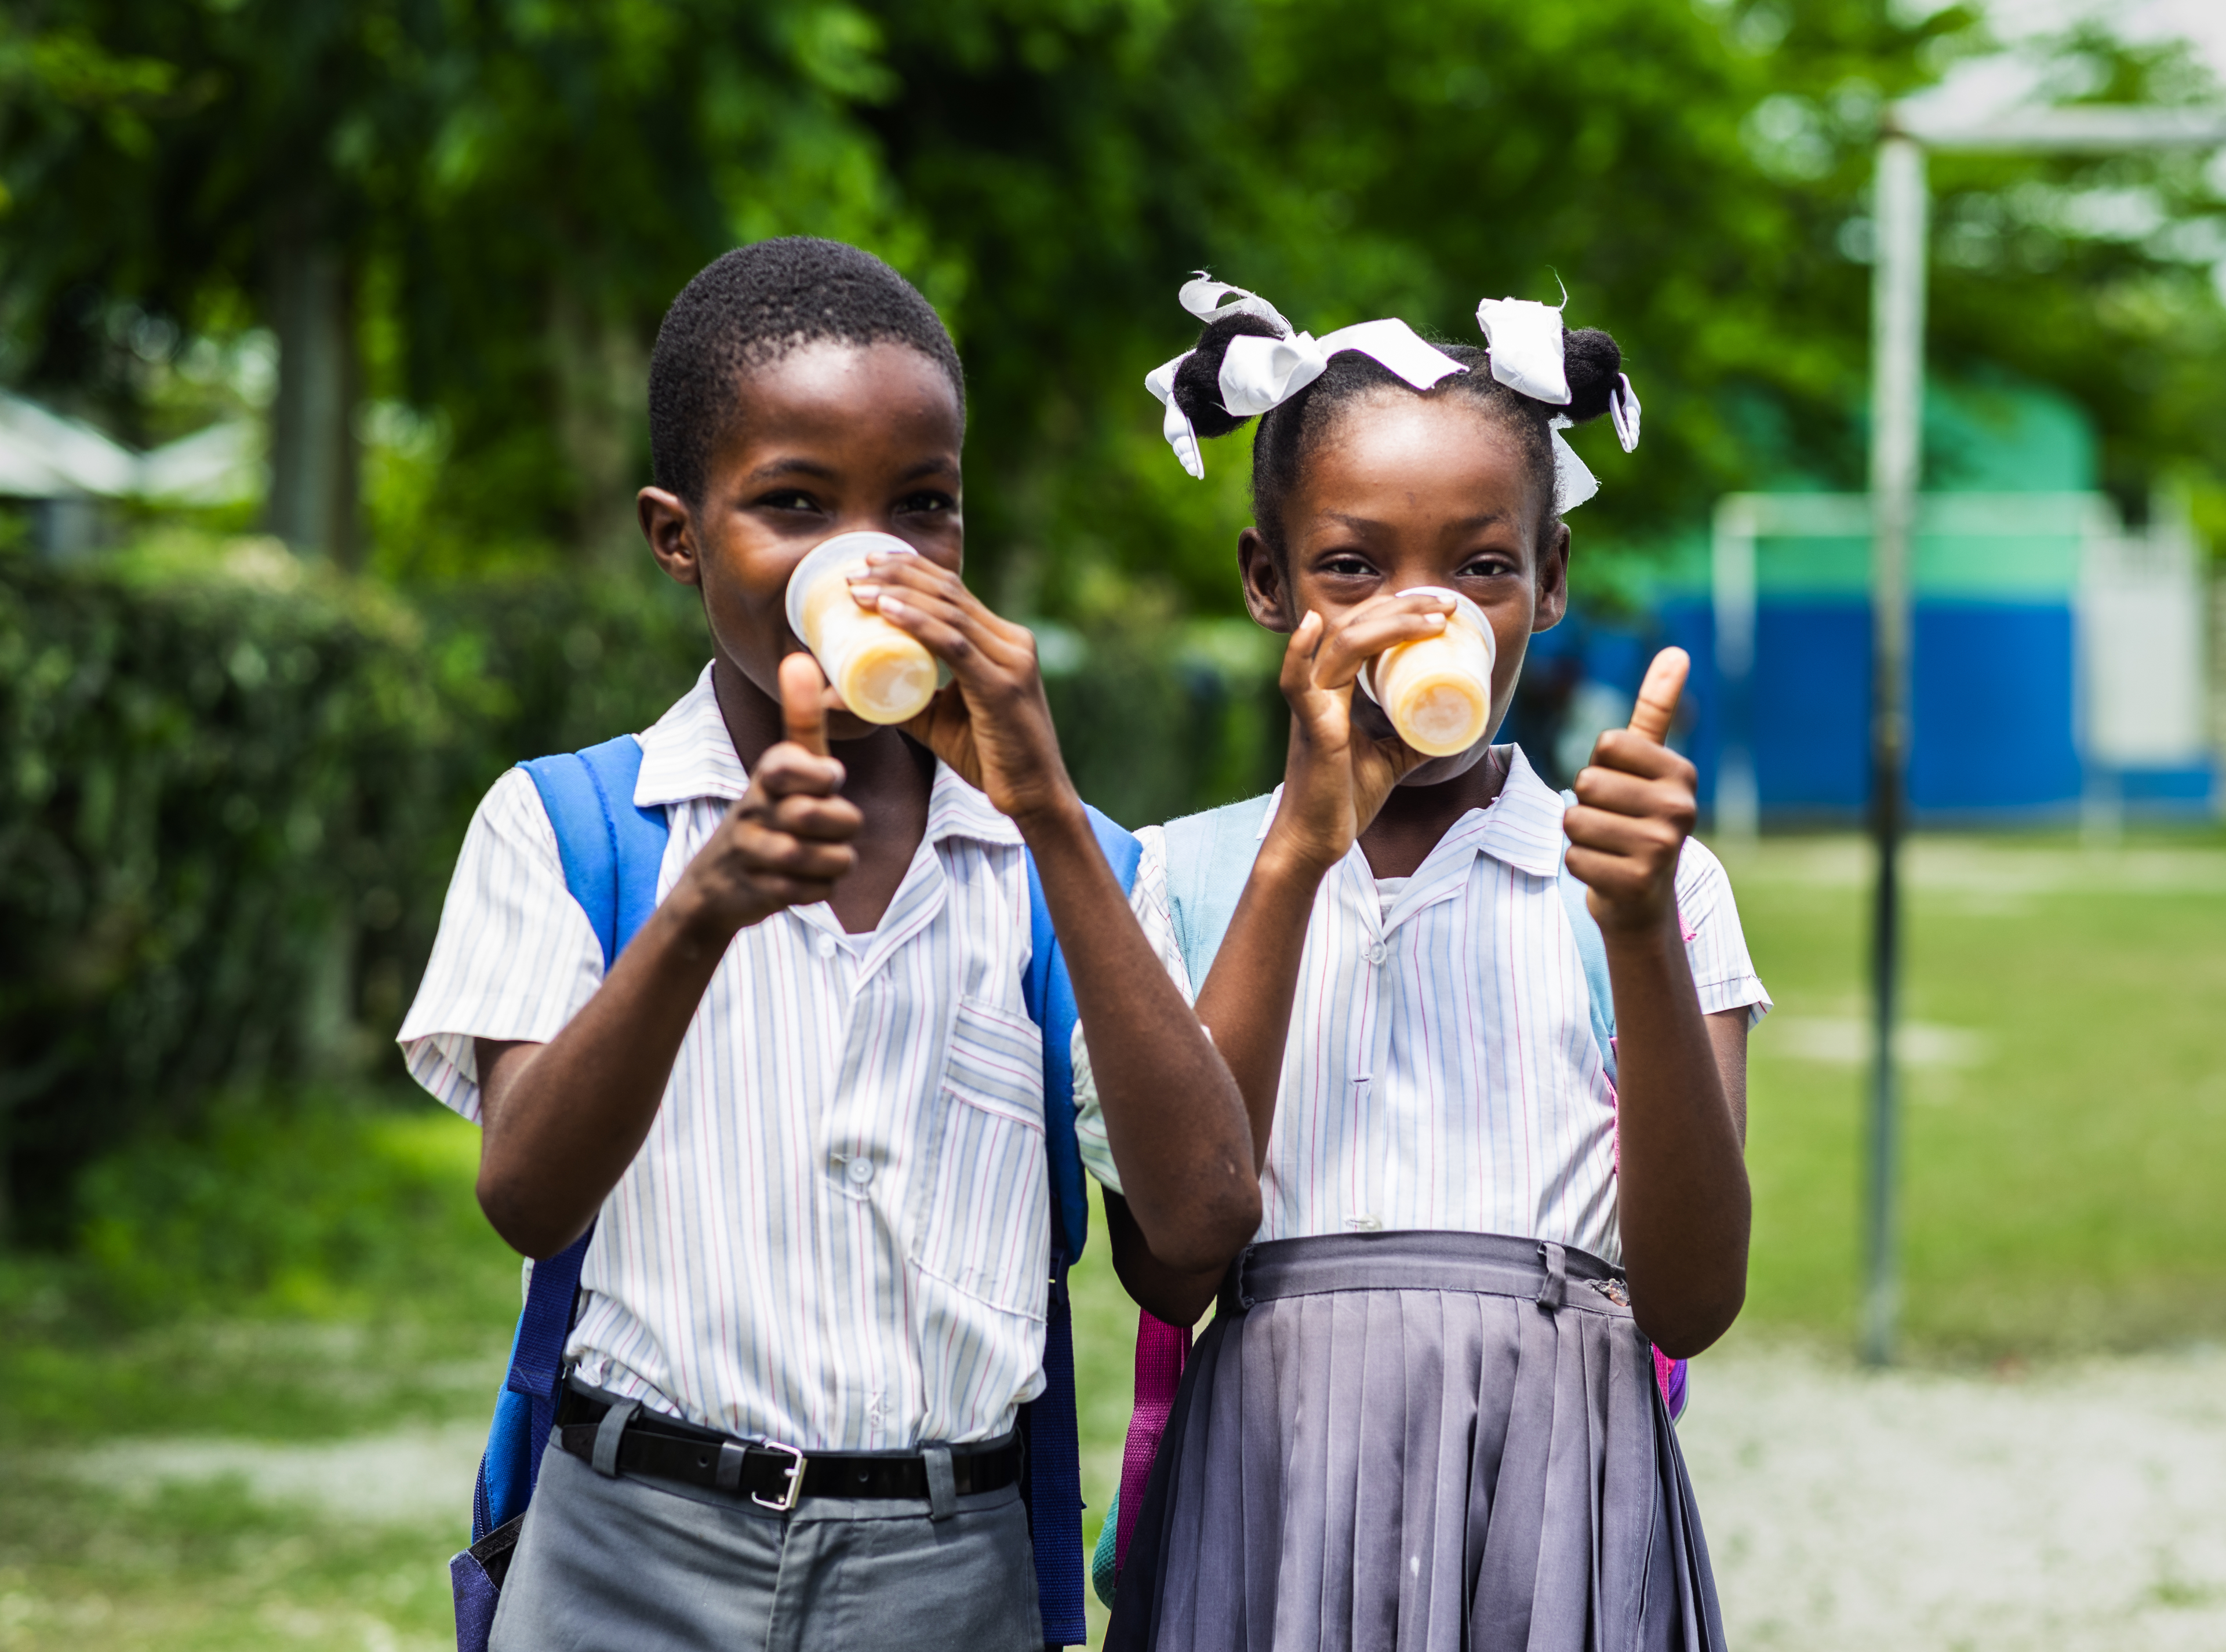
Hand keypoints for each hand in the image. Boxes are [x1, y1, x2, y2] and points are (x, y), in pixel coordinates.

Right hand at [672, 653, 862, 938]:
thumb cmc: (768, 812)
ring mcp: (753, 851)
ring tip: (820, 853)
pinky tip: (803, 879)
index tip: (827, 780)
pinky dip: (821, 888)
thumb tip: (800, 658)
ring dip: (835, 860)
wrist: (717, 883)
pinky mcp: (759, 889)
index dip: (821, 777)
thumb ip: (800, 719)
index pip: (795, 764)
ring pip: (826, 858)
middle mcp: (754, 807)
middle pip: (823, 816)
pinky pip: (817, 891)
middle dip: (842, 824)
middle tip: (832, 825)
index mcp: (767, 773)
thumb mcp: (782, 766)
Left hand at [847, 552, 1080, 829]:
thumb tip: (840, 695)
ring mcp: (1012, 661)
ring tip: (859, 590)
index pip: (955, 592)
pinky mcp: (1003, 686)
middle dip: (899, 573)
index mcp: (1003, 642)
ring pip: (950, 611)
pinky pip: (954, 644)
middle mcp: (1013, 642)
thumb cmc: (988, 759)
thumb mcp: (938, 721)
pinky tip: (888, 611)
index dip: (912, 570)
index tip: (870, 562)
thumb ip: (899, 703)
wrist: (1034, 798)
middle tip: (855, 570)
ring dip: (900, 594)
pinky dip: (918, 623)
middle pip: (950, 591)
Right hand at [1263, 594, 1449, 873]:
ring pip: (1343, 645)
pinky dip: (1298, 651)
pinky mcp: (1311, 728)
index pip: (1363, 631)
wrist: (1318, 840)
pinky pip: (1296, 682)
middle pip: (1356, 626)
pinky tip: (1314, 624)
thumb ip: (1411, 735)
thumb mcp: (1391, 757)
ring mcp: (1313, 706)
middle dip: (1403, 608)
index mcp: (1336, 689)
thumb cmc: (1346, 798)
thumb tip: (1452, 719)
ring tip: (1435, 617)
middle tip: (1448, 604)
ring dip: (1389, 623)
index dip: (1399, 611)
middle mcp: (1320, 688)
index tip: (1443, 608)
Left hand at [1563, 647, 1695, 934]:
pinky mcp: (1636, 882)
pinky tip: (1606, 872)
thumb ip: (1656, 709)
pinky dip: (1579, 866)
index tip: (1622, 790)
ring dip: (1579, 836)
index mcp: (1682, 773)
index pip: (1607, 744)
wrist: (1644, 900)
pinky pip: (1573, 857)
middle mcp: (1680, 808)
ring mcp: (1661, 848)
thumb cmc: (1638, 820)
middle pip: (1588, 781)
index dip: (1601, 766)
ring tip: (1607, 847)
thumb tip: (1675, 652)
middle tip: (1613, 824)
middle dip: (1586, 803)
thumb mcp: (1650, 765)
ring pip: (1575, 819)